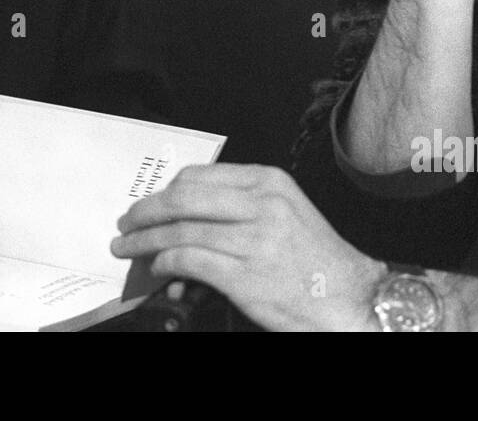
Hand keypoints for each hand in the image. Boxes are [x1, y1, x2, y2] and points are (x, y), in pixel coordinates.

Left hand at [110, 164, 384, 330]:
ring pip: (181, 230)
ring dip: (146, 242)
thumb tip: (184, 217)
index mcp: (268, 182)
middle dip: (145, 213)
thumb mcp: (283, 214)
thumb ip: (239, 207)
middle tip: (125, 224)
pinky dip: (166, 264)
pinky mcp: (246, 274)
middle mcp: (261, 204)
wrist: (352, 299)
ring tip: (128, 250)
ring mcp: (254, 239)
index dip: (164, 191)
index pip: (199, 177)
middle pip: (182, 199)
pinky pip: (190, 260)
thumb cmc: (315, 261)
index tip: (146, 204)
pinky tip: (158, 269)